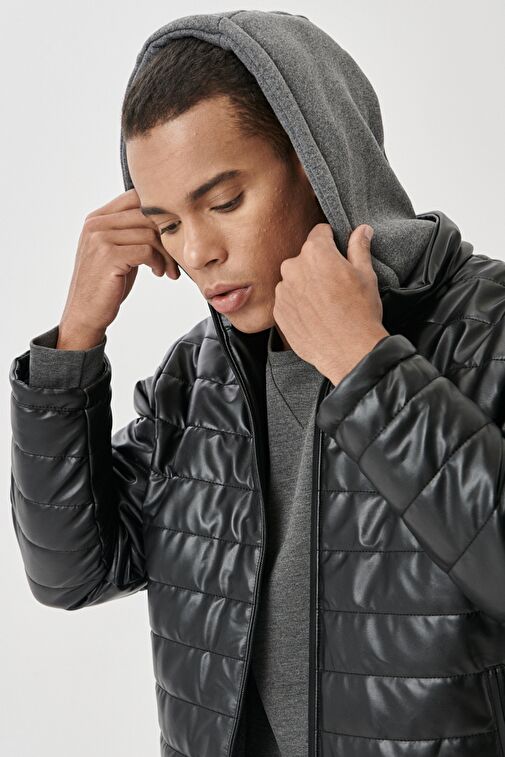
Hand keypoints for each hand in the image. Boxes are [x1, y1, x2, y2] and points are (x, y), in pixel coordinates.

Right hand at [59, 188, 179, 336]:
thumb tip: (164, 218)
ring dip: (165, 254)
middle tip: (174, 258)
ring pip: (149, 233)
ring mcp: (100, 238)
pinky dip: (158, 262)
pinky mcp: (109, 256)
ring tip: (168, 270)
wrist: (85, 313)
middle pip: (146, 215)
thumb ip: (131, 232)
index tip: (172, 235)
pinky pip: (146, 250)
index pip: (136, 197)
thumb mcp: (116, 251)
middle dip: (167, 236)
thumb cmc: (106, 284)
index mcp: (97, 218)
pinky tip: (158, 273)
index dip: (159, 214)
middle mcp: (96, 224)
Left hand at [272, 222, 389, 384]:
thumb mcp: (366, 275)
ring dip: (306, 287)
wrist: (348, 351)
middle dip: (317, 266)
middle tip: (335, 285)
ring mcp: (283, 291)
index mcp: (316, 253)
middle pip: (305, 258)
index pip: (319, 232)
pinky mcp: (278, 312)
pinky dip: (298, 305)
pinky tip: (315, 316)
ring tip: (325, 305)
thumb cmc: (360, 313)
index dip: (331, 241)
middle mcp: (294, 268)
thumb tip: (362, 230)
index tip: (337, 252)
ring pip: (294, 280)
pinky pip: (287, 301)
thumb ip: (359, 248)